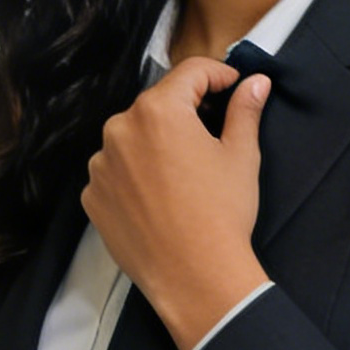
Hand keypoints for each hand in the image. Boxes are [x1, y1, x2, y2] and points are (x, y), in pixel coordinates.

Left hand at [82, 57, 272, 349]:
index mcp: (158, 110)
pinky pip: (116, 169)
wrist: (193, 276)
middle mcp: (120, 128)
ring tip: (184, 168)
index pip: (191, 72)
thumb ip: (245, 109)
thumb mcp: (241, 154)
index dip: (219, 75)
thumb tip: (257, 81)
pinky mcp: (92, 197)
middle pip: (159, 103)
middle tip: (214, 131)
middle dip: (187, 109)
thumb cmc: (222, 209)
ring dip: (157, 140)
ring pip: (134, 135)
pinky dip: (136, 171)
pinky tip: (160, 194)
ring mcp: (100, 165)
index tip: (235, 88)